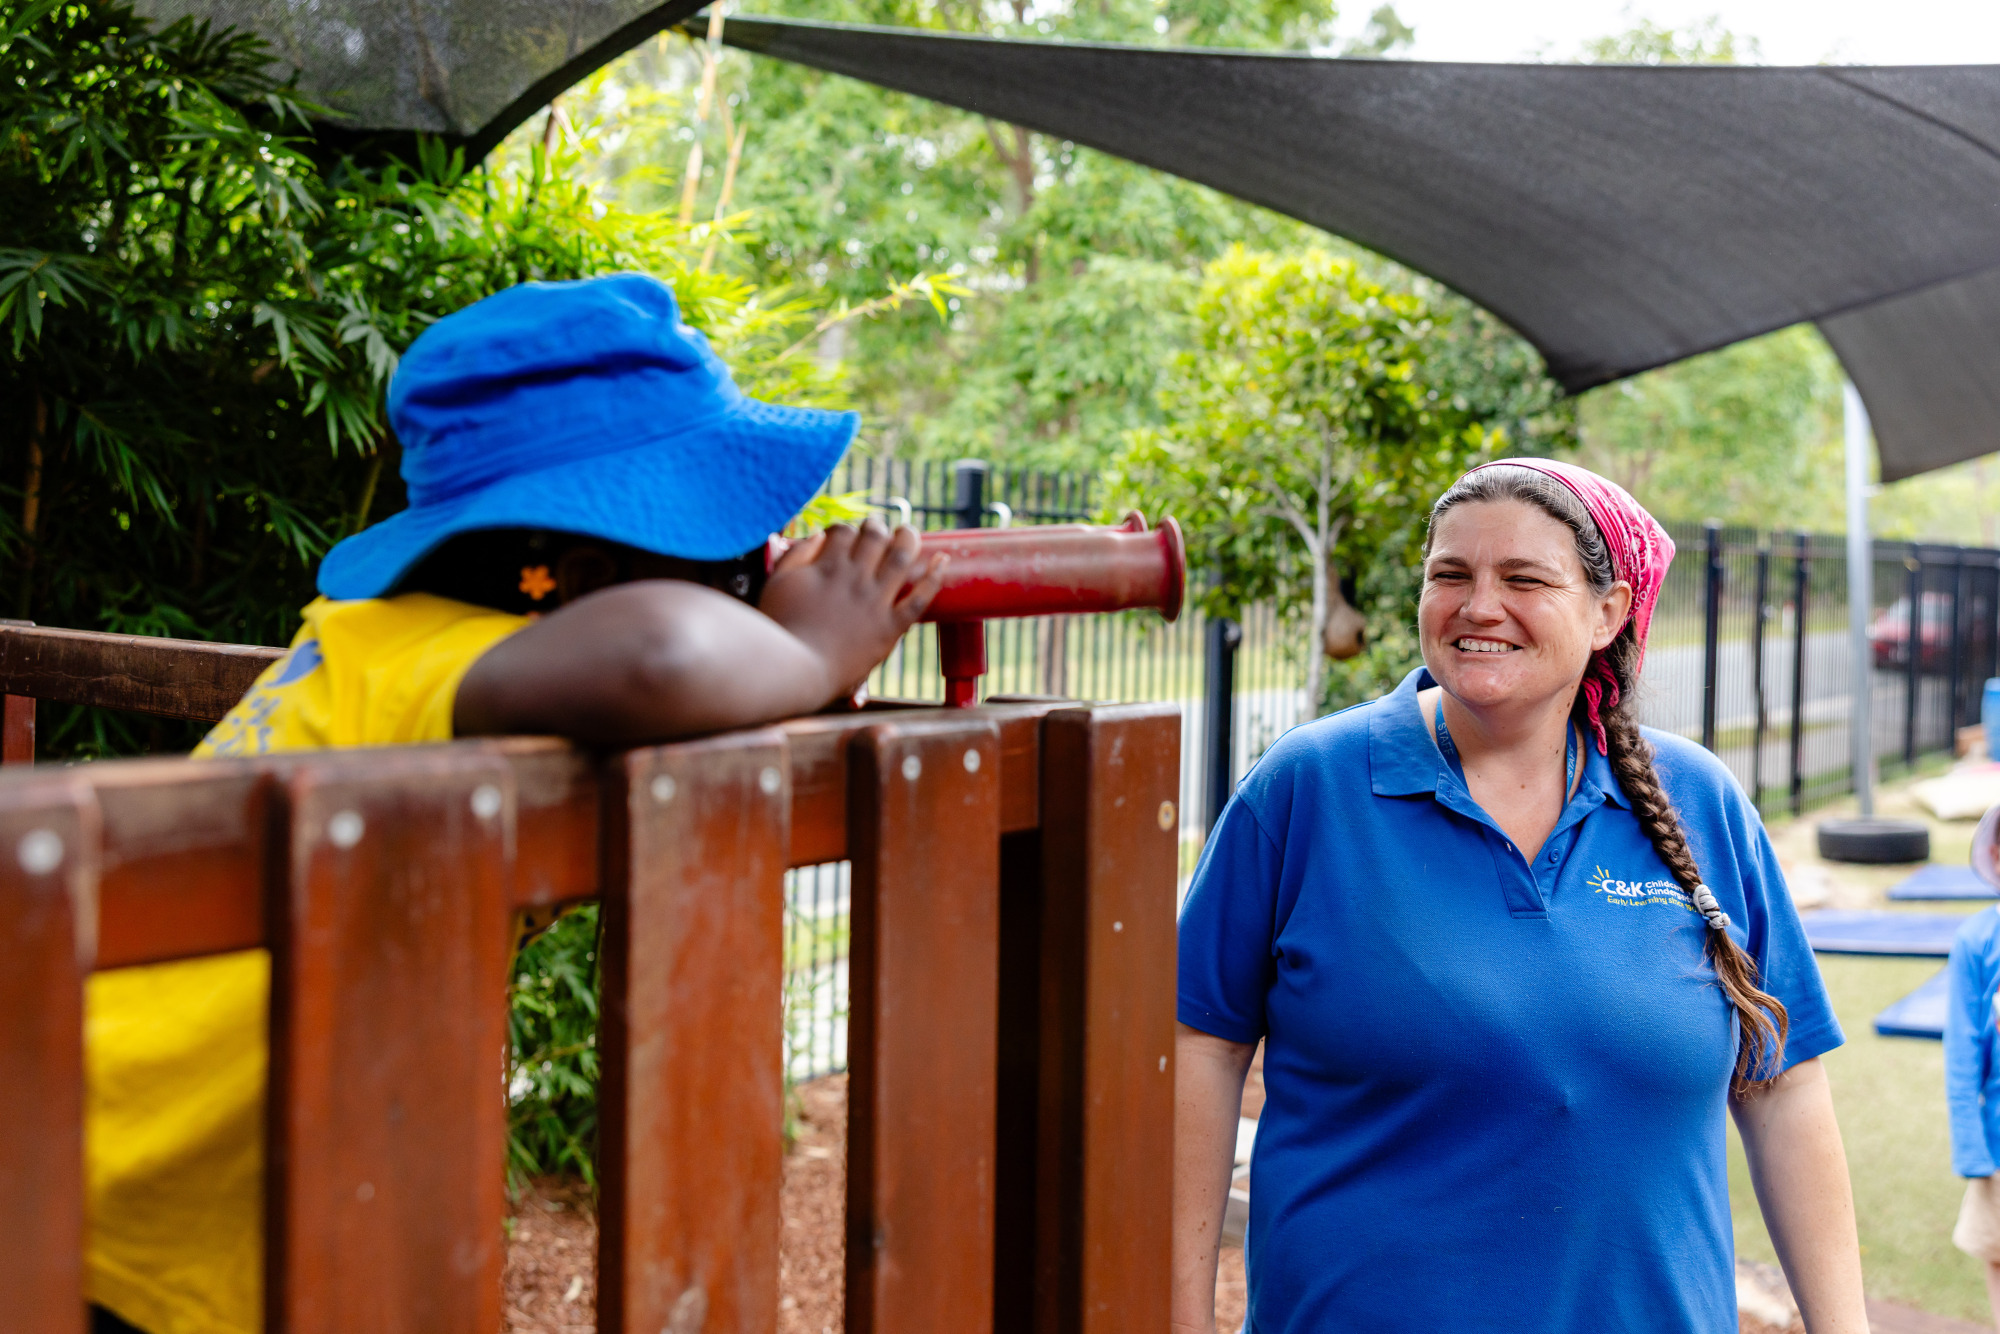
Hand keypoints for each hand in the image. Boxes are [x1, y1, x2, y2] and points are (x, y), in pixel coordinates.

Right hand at [758, 519, 946, 697]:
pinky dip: (935, 577)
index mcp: (827, 566)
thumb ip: (796, 556)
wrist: (796, 671)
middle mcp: (855, 578)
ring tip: (908, 533)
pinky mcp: (890, 627)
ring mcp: (875, 602)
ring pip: (902, 558)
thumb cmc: (780, 630)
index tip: (844, 538)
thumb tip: (819, 536)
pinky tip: (943, 560)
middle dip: (876, 528)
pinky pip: (920, 598)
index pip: (844, 531)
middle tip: (877, 531)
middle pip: (875, 536)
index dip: (845, 530)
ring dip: (908, 539)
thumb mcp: (777, 584)